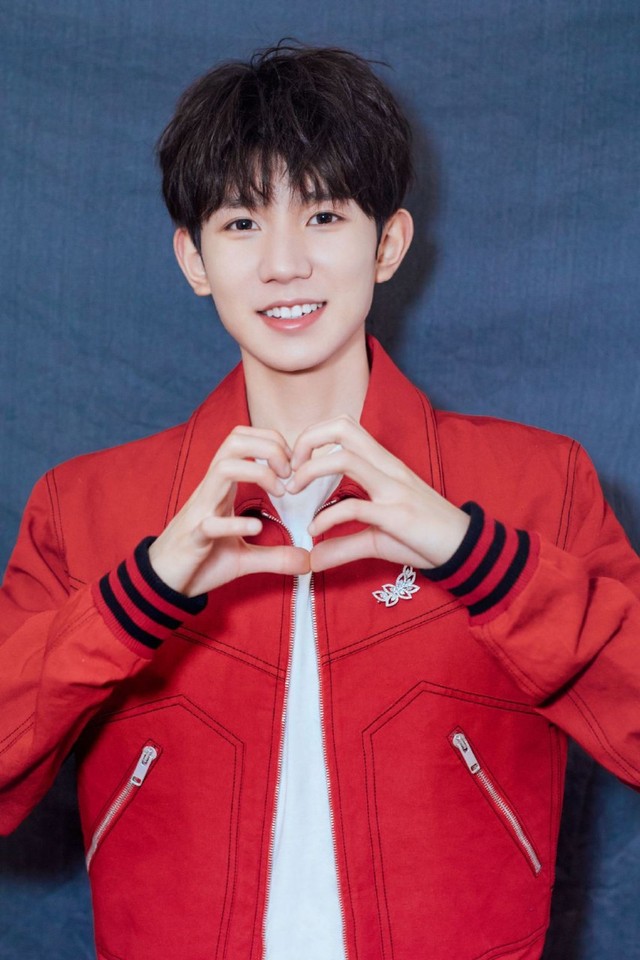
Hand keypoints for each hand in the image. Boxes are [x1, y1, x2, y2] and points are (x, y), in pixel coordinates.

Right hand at [148, 426, 308, 595]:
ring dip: (258, 472)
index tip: (294, 467)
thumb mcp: (245, 558)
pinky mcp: (194, 538)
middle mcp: (211, 491)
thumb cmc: (200, 561)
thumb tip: (308, 560)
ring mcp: (201, 512)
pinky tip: (256, 529)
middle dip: (268, 447)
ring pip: (223, 468)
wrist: (163, 584)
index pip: (243, 441)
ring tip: (280, 492)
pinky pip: (211, 522)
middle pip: (234, 441)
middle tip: (289, 473)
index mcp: (222, 488)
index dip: (273, 442)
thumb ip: (276, 556)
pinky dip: (236, 523)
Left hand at [287, 416, 469, 572]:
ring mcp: (393, 489)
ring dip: (311, 469)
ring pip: (345, 458)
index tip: (296, 464)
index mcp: (384, 464)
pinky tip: (315, 529)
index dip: (313, 436)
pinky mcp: (397, 515)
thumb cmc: (424, 536)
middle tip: (291, 469)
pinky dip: (327, 517)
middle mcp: (388, 468)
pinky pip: (355, 507)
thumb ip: (342, 545)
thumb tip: (312, 559)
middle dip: (307, 440)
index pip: (344, 426)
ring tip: (295, 490)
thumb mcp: (378, 537)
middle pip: (342, 427)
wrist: (466, 549)